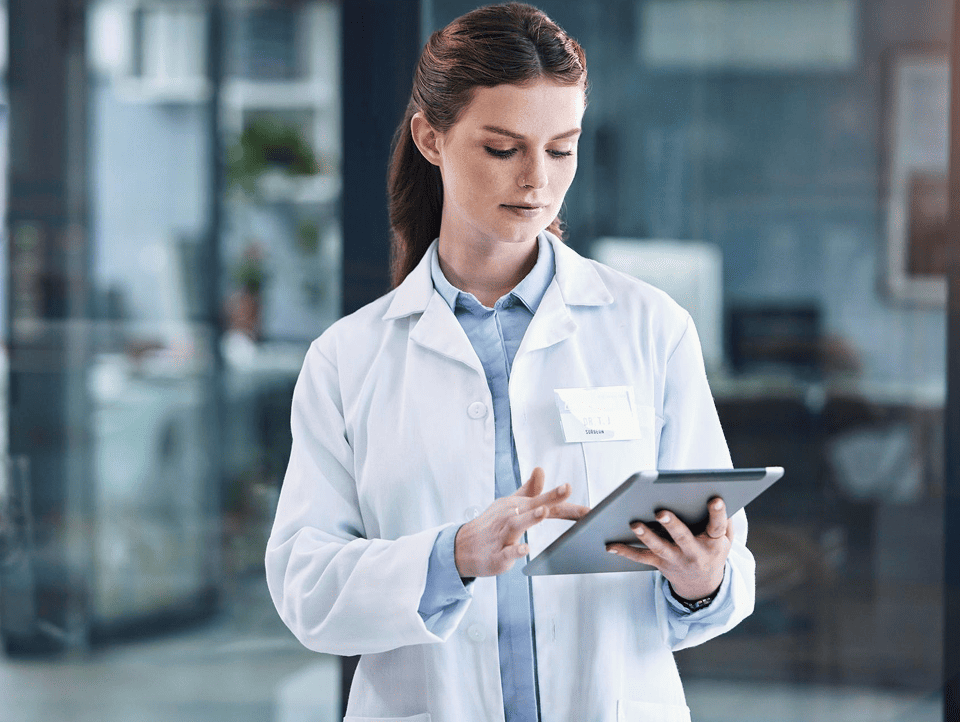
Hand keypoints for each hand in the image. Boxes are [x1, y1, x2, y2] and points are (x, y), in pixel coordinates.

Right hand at [455, 467, 588, 577]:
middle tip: (566, 488)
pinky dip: (515, 550)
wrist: (464, 546)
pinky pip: (506, 552)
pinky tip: (524, 548)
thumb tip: (540, 470)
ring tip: (543, 511)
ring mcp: (503, 535)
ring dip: (530, 518)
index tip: (572, 486)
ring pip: (516, 525)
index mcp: (519, 506)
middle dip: (549, 498)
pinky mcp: (497, 555)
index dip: (560, 495)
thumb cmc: (493, 524)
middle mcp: (511, 517)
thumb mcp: (511, 504)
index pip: (543, 500)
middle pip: (532, 506)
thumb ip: (529, 490)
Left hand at [606, 497, 731, 600]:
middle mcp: (693, 553)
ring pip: (659, 547)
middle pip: (683, 537)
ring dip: (646, 536)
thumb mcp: (726, 539)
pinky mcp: (659, 563)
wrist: (701, 585)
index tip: (715, 499)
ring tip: (634, 524)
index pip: (718, 526)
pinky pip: (640, 557)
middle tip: (661, 512)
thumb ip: (724, 519)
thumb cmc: (712, 550)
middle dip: (672, 525)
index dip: (718, 513)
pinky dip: (625, 551)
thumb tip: (719, 495)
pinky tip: (610, 545)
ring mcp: (675, 559)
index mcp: (714, 543)